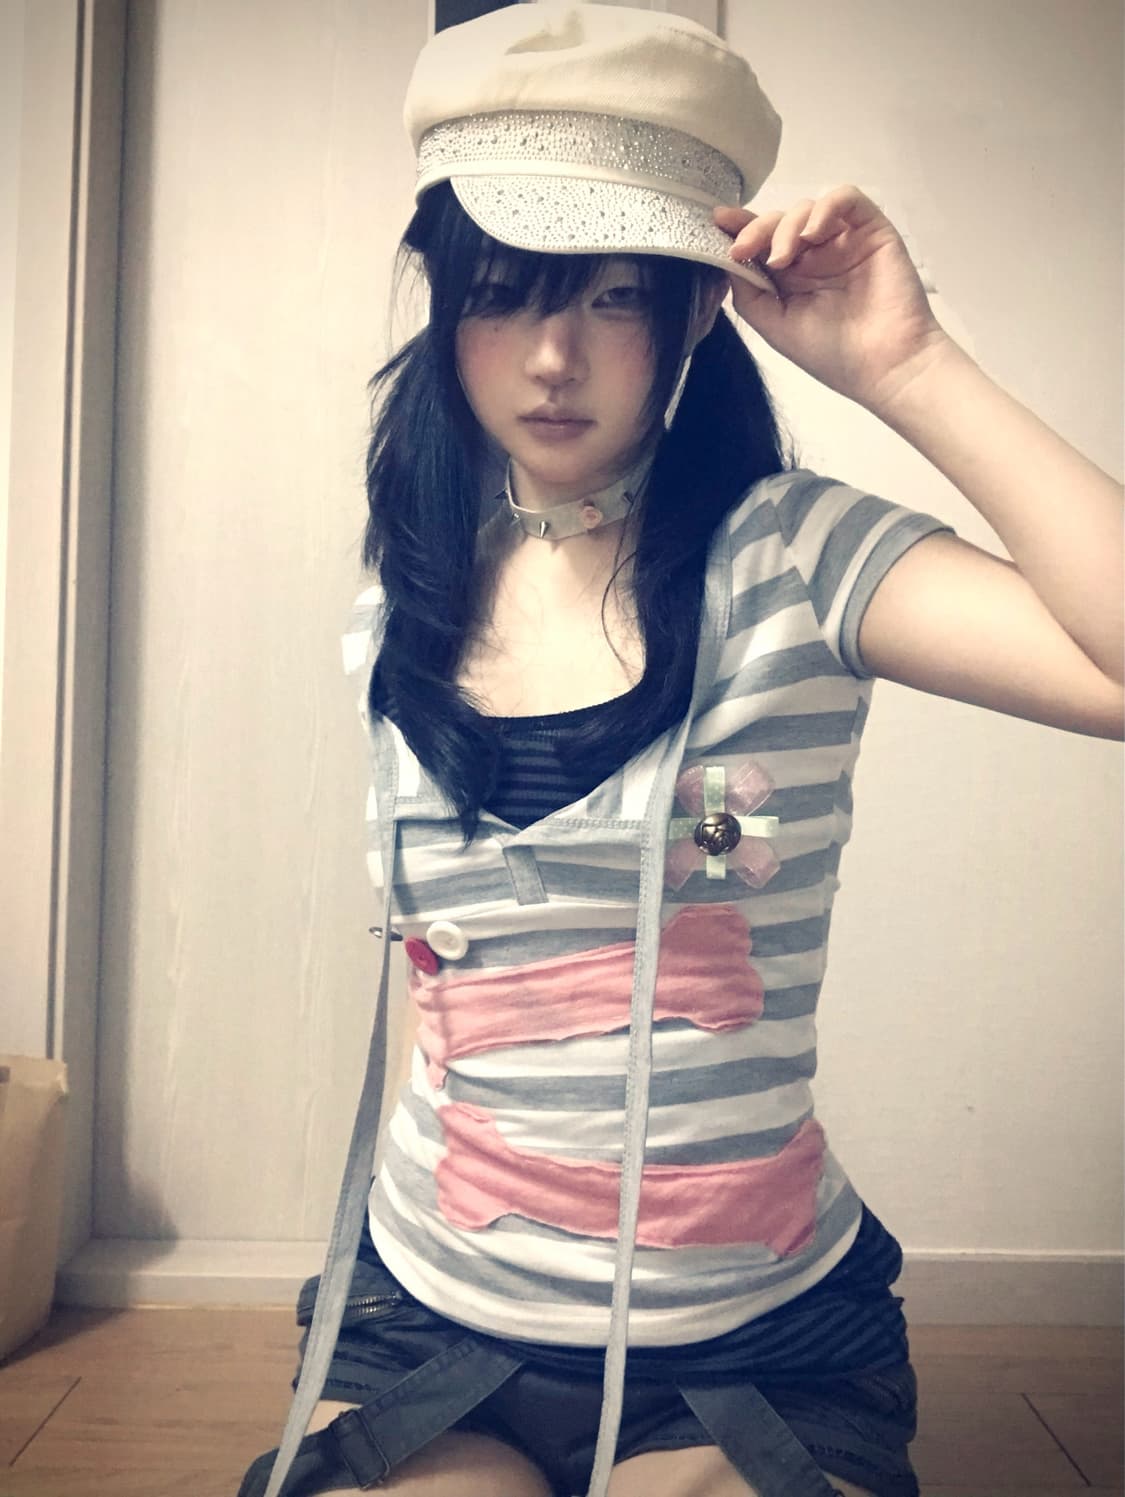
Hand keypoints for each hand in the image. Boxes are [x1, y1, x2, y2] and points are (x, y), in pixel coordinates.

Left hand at [713, 185, 952, 412]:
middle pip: (780, 221)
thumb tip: (727, 258)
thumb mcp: (776, 326)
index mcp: (792, 278)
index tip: (717, 222)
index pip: (763, 243)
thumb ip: (749, 293)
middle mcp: (816, 256)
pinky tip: (813, 233)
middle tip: (744, 249)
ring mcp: (843, 241)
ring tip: (783, 258)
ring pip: (808, 208)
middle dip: (757, 230)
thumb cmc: (832, 354)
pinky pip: (847, 199)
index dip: (739, 228)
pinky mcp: (871, 230)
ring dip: (787, 227)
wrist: (885, 365)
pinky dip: (825, 207)